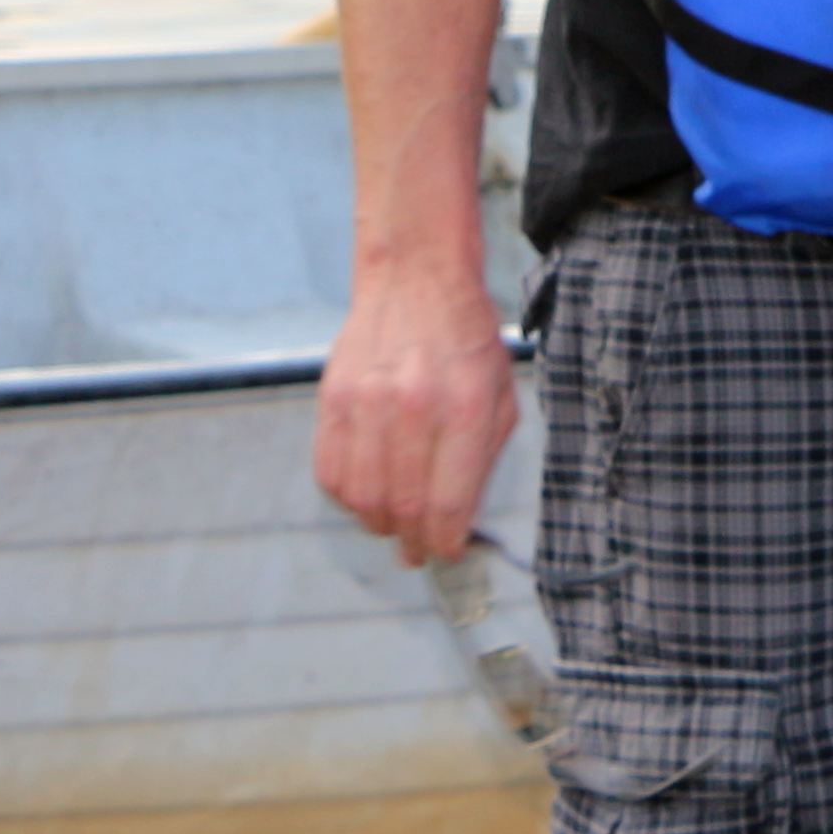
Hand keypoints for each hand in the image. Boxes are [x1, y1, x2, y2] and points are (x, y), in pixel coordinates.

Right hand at [312, 264, 521, 564]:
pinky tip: (365, 495)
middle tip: (418, 550)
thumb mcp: (501, 392)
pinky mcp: (333, 399)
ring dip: (379, 525)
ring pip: (363, 498)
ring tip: (392, 526)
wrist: (416, 281)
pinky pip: (330, 473)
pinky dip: (347, 498)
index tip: (447, 552)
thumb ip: (484, 457)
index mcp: (467, 407)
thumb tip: (463, 517)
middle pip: (404, 507)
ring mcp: (368, 403)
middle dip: (413, 541)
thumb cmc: (466, 339)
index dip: (446, 541)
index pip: (449, 501)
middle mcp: (416, 408)